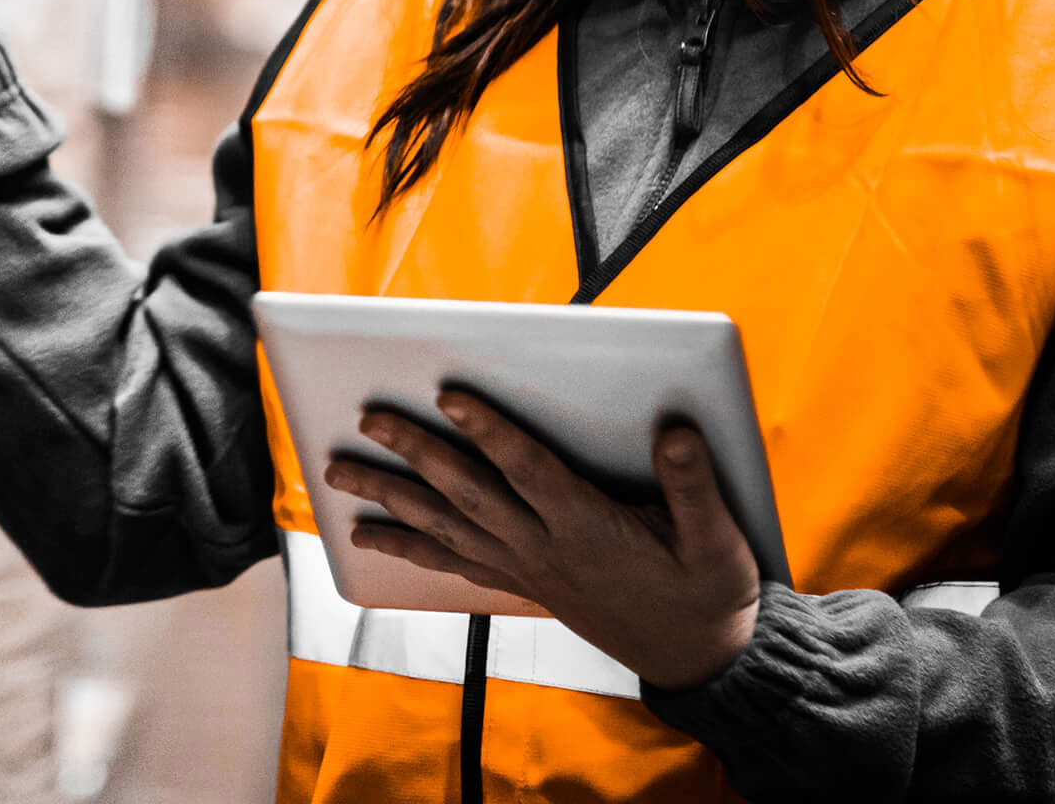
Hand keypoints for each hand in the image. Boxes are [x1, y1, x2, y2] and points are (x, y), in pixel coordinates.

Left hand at [320, 393, 763, 690]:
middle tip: (369, 418)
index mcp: (590, 529)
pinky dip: (409, 545)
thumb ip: (692, 485)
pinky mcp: (521, 584)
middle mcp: (545, 549)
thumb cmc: (708, 591)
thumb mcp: (716, 541)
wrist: (699, 658)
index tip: (450, 397)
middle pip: (468, 494)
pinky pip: (452, 563)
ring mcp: (526, 569)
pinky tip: (371, 534)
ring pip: (445, 528)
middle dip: (415, 453)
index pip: (530, 472)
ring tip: (338, 472)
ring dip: (390, 497)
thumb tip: (674, 431)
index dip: (491, 432)